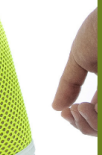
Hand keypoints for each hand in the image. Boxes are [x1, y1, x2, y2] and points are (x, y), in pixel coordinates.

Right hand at [52, 7, 97, 135]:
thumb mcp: (80, 58)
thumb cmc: (100, 29)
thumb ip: (69, 83)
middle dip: (85, 126)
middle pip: (101, 126)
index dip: (79, 121)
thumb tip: (56, 107)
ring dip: (91, 124)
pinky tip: (88, 106)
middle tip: (74, 110)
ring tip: (80, 107)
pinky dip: (99, 117)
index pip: (95, 115)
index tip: (65, 112)